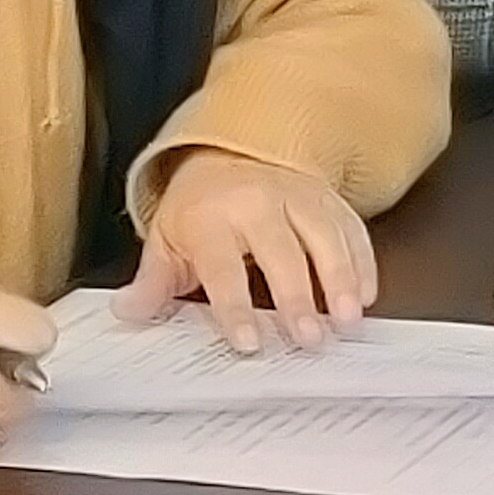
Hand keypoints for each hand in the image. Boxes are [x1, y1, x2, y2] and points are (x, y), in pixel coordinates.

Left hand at [122, 150, 377, 352]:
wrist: (231, 152)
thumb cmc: (200, 207)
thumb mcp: (167, 240)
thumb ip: (154, 281)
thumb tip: (127, 310)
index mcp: (212, 217)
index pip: (224, 267)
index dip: (235, 307)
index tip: (249, 342)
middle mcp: (258, 202)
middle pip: (281, 252)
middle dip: (297, 296)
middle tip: (309, 338)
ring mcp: (298, 196)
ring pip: (324, 236)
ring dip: (340, 278)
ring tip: (348, 318)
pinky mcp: (327, 198)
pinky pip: (351, 227)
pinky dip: (362, 261)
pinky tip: (366, 295)